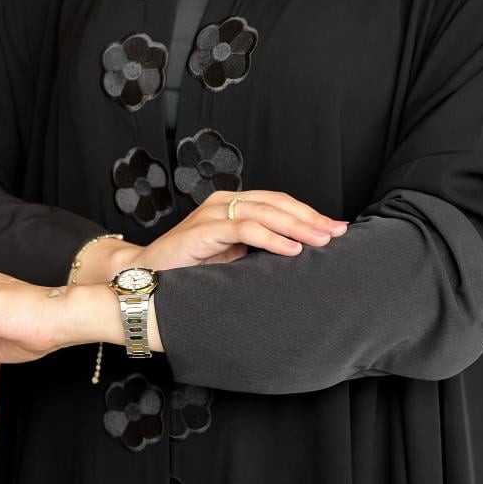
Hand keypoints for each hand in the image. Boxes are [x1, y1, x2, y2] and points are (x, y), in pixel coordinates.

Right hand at [78, 189, 349, 280]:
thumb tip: (298, 259)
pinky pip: (244, 228)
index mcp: (231, 207)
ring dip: (297, 227)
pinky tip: (291, 249)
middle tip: (338, 233)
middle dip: (311, 218)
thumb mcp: (231, 260)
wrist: (145, 280)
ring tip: (322, 241)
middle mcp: (222, 203)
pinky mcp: (203, 230)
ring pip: (265, 212)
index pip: (278, 203)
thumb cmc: (188, 273)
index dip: (308, 214)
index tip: (336, 230)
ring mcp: (211, 214)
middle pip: (277, 203)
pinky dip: (271, 238)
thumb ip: (258, 252)